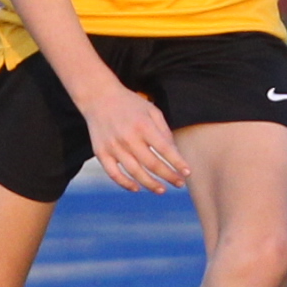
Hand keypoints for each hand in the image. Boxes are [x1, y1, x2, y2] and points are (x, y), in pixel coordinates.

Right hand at [78, 78, 187, 193]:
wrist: (98, 96)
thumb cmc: (130, 104)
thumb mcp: (151, 110)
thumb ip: (163, 131)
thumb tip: (174, 153)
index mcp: (143, 125)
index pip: (165, 149)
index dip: (178, 163)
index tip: (188, 173)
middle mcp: (128, 137)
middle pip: (152, 164)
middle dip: (169, 176)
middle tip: (180, 184)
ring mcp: (113, 146)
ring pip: (135, 172)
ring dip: (150, 184)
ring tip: (162, 190)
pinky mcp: (101, 152)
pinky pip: (114, 174)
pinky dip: (125, 184)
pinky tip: (136, 187)